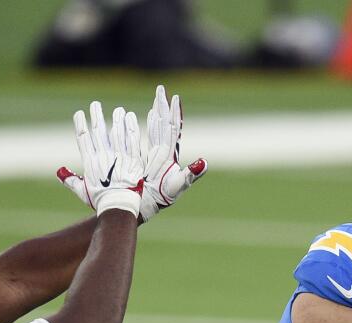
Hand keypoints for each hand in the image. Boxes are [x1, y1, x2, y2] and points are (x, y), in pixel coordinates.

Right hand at [56, 101, 144, 217]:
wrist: (118, 206)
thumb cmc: (101, 201)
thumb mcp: (83, 192)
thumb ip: (71, 181)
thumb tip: (59, 172)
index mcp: (90, 162)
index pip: (83, 138)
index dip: (80, 124)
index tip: (79, 113)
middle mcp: (103, 156)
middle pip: (98, 131)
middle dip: (96, 116)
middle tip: (95, 104)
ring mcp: (118, 156)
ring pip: (116, 132)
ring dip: (116, 119)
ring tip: (117, 110)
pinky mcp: (132, 159)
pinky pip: (132, 140)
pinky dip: (130, 128)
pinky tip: (129, 117)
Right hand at [139, 84, 206, 221]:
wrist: (149, 205)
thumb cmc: (165, 196)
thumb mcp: (179, 185)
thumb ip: (191, 174)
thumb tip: (204, 162)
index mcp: (171, 153)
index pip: (174, 128)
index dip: (174, 113)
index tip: (175, 98)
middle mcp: (166, 150)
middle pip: (165, 123)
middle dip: (163, 106)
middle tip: (161, 89)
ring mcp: (157, 153)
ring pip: (157, 127)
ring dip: (157, 111)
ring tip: (156, 98)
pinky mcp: (148, 157)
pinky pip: (148, 137)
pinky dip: (148, 124)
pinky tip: (147, 115)